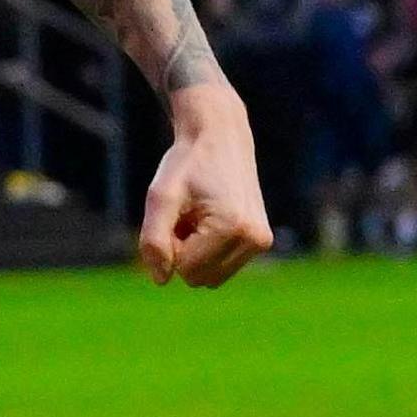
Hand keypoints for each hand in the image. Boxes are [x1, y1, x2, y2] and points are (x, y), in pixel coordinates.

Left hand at [139, 86, 272, 287]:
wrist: (219, 137)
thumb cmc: (186, 165)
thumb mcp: (160, 198)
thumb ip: (154, 241)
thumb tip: (161, 280)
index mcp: (233, 228)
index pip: (185, 271)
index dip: (170, 246)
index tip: (176, 215)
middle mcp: (255, 239)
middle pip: (199, 278)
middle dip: (183, 252)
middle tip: (186, 215)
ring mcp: (261, 242)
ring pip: (211, 276)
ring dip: (195, 252)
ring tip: (198, 216)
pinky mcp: (261, 241)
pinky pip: (223, 267)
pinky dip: (209, 250)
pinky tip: (209, 219)